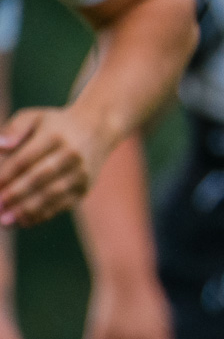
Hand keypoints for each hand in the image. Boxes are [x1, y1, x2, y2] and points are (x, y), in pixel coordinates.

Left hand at [0, 107, 105, 226]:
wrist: (98, 130)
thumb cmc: (55, 125)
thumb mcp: (34, 117)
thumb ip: (14, 129)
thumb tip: (1, 147)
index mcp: (55, 136)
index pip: (26, 158)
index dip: (6, 175)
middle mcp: (72, 155)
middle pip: (39, 177)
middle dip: (15, 194)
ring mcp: (81, 173)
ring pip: (52, 194)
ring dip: (27, 209)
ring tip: (5, 220)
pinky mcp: (84, 188)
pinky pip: (62, 204)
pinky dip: (42, 214)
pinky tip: (22, 221)